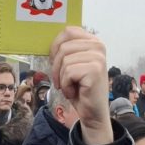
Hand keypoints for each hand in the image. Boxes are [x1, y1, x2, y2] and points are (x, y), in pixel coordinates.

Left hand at [50, 27, 112, 144]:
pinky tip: (74, 92)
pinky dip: (66, 85)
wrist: (92, 112)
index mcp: (93, 41)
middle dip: (56, 67)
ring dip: (62, 78)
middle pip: (63, 47)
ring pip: (64, 61)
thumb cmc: (79, 89)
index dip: (55, 46)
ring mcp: (98, 58)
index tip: (55, 62)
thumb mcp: (72, 65)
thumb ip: (65, 50)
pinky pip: (68, 72)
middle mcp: (98, 46)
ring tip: (71, 86)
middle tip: (62, 80)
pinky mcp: (95, 70)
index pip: (68, 31)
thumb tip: (46, 39)